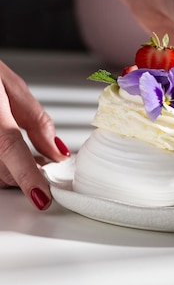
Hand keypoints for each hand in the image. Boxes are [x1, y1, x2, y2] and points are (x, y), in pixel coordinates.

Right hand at [0, 61, 70, 208]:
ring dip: (13, 173)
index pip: (10, 149)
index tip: (42, 198)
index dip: (28, 177)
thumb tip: (57, 151)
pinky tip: (8, 155)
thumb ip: (37, 122)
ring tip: (31, 157)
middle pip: (2, 171)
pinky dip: (1, 166)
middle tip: (48, 165)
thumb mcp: (12, 87)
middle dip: (28, 175)